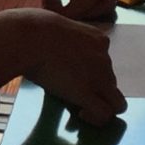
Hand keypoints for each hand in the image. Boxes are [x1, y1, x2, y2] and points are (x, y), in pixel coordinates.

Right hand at [0, 8, 125, 125]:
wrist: (29, 37)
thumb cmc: (32, 29)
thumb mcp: (57, 26)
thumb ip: (64, 38)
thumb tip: (50, 44)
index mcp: (98, 39)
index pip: (104, 60)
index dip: (92, 72)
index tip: (74, 75)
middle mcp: (104, 58)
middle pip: (110, 81)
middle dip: (95, 90)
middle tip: (73, 93)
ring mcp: (99, 77)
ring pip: (115, 100)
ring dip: (98, 105)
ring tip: (79, 108)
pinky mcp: (88, 93)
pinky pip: (105, 113)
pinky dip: (96, 118)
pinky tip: (81, 115)